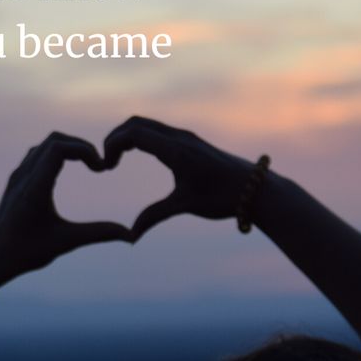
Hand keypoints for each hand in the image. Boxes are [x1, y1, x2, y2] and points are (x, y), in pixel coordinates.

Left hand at [0, 132, 130, 290]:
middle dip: (80, 146)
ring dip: (68, 148)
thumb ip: (98, 234)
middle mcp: (23, 176)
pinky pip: (37, 155)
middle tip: (97, 164)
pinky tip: (67, 172)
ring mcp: (18, 176)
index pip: (59, 148)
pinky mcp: (16, 180)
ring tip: (86, 165)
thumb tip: (130, 235)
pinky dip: (56, 154)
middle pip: (54, 139)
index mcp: (34, 188)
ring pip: (44, 145)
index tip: (100, 168)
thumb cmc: (26, 252)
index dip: (84, 149)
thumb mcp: (66, 242)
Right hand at [103, 117, 260, 240]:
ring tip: (115, 160)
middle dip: (115, 139)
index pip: (134, 134)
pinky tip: (136, 157)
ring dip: (126, 137)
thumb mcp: (185, 206)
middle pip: (136, 123)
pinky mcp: (190, 142)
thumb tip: (130, 237)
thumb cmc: (223, 197)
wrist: (255, 188)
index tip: (105, 167)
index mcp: (176, 150)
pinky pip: (157, 131)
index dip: (112, 145)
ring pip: (146, 125)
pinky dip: (139, 138)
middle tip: (106, 162)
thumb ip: (154, 216)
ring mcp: (185, 137)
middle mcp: (179, 137)